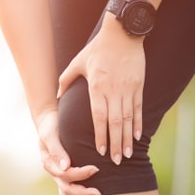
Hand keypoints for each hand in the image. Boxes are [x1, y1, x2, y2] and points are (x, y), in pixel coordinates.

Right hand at [35, 109, 100, 194]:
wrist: (47, 122)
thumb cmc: (51, 126)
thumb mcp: (51, 134)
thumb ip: (57, 150)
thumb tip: (66, 166)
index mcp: (49, 163)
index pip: (65, 173)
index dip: (80, 173)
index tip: (95, 168)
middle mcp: (53, 173)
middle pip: (67, 188)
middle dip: (82, 194)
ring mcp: (57, 177)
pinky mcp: (63, 178)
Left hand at [58, 24, 145, 164]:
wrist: (123, 33)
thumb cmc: (97, 48)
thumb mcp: (78, 62)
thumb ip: (66, 80)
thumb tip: (57, 96)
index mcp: (97, 87)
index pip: (99, 117)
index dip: (100, 135)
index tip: (100, 151)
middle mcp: (113, 90)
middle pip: (115, 122)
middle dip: (116, 143)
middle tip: (116, 161)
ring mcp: (127, 88)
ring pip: (128, 118)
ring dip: (128, 138)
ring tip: (127, 154)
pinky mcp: (138, 85)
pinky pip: (138, 109)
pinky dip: (138, 123)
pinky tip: (137, 136)